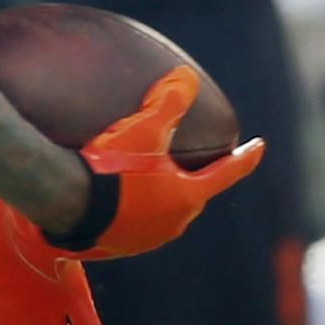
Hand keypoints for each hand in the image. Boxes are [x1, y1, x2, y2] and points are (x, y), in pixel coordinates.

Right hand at [48, 69, 265, 259]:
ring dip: (159, 198)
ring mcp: (145, 240)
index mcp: (187, 196)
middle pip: (193, 195)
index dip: (245, 157)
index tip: (258, 146)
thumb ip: (169, 101)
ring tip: (145, 182)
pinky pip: (133, 227)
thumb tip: (187, 77)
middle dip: (192, 179)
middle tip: (185, 162)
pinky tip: (116, 201)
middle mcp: (173, 223)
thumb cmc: (109, 166)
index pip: (227, 172)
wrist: (65, 202)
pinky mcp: (117, 248)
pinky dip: (131, 213)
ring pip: (163, 214)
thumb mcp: (143, 128)